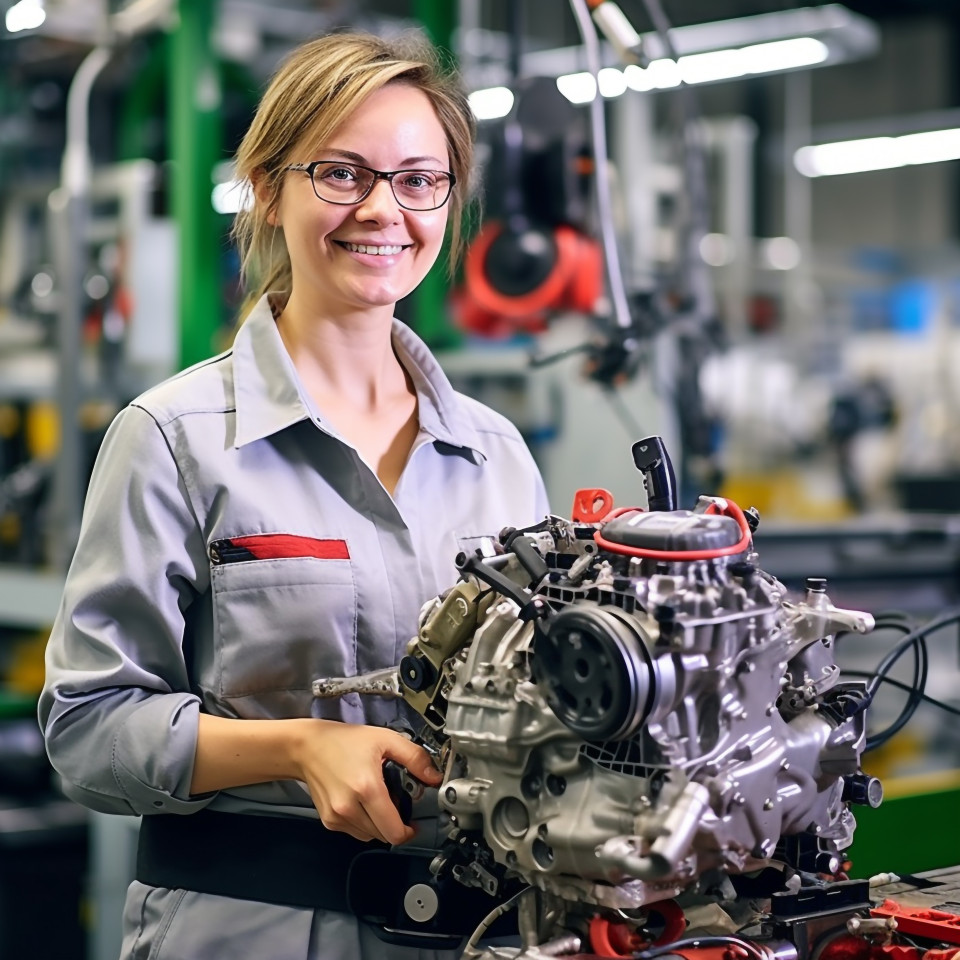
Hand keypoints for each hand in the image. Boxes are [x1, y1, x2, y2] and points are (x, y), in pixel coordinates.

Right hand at [292, 720, 442, 844]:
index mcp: (366, 788)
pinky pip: (355, 831)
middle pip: (383, 835)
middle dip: (395, 823)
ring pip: (369, 836)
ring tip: (377, 799)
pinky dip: (364, 823)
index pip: (393, 831)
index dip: (408, 831)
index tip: (413, 823)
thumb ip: (414, 758)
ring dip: (379, 824)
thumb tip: (434, 777)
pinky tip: (362, 802)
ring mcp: (337, 817)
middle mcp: (349, 807)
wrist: (307, 747)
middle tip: (396, 803)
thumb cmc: (343, 741)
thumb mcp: (385, 739)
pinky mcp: (329, 821)